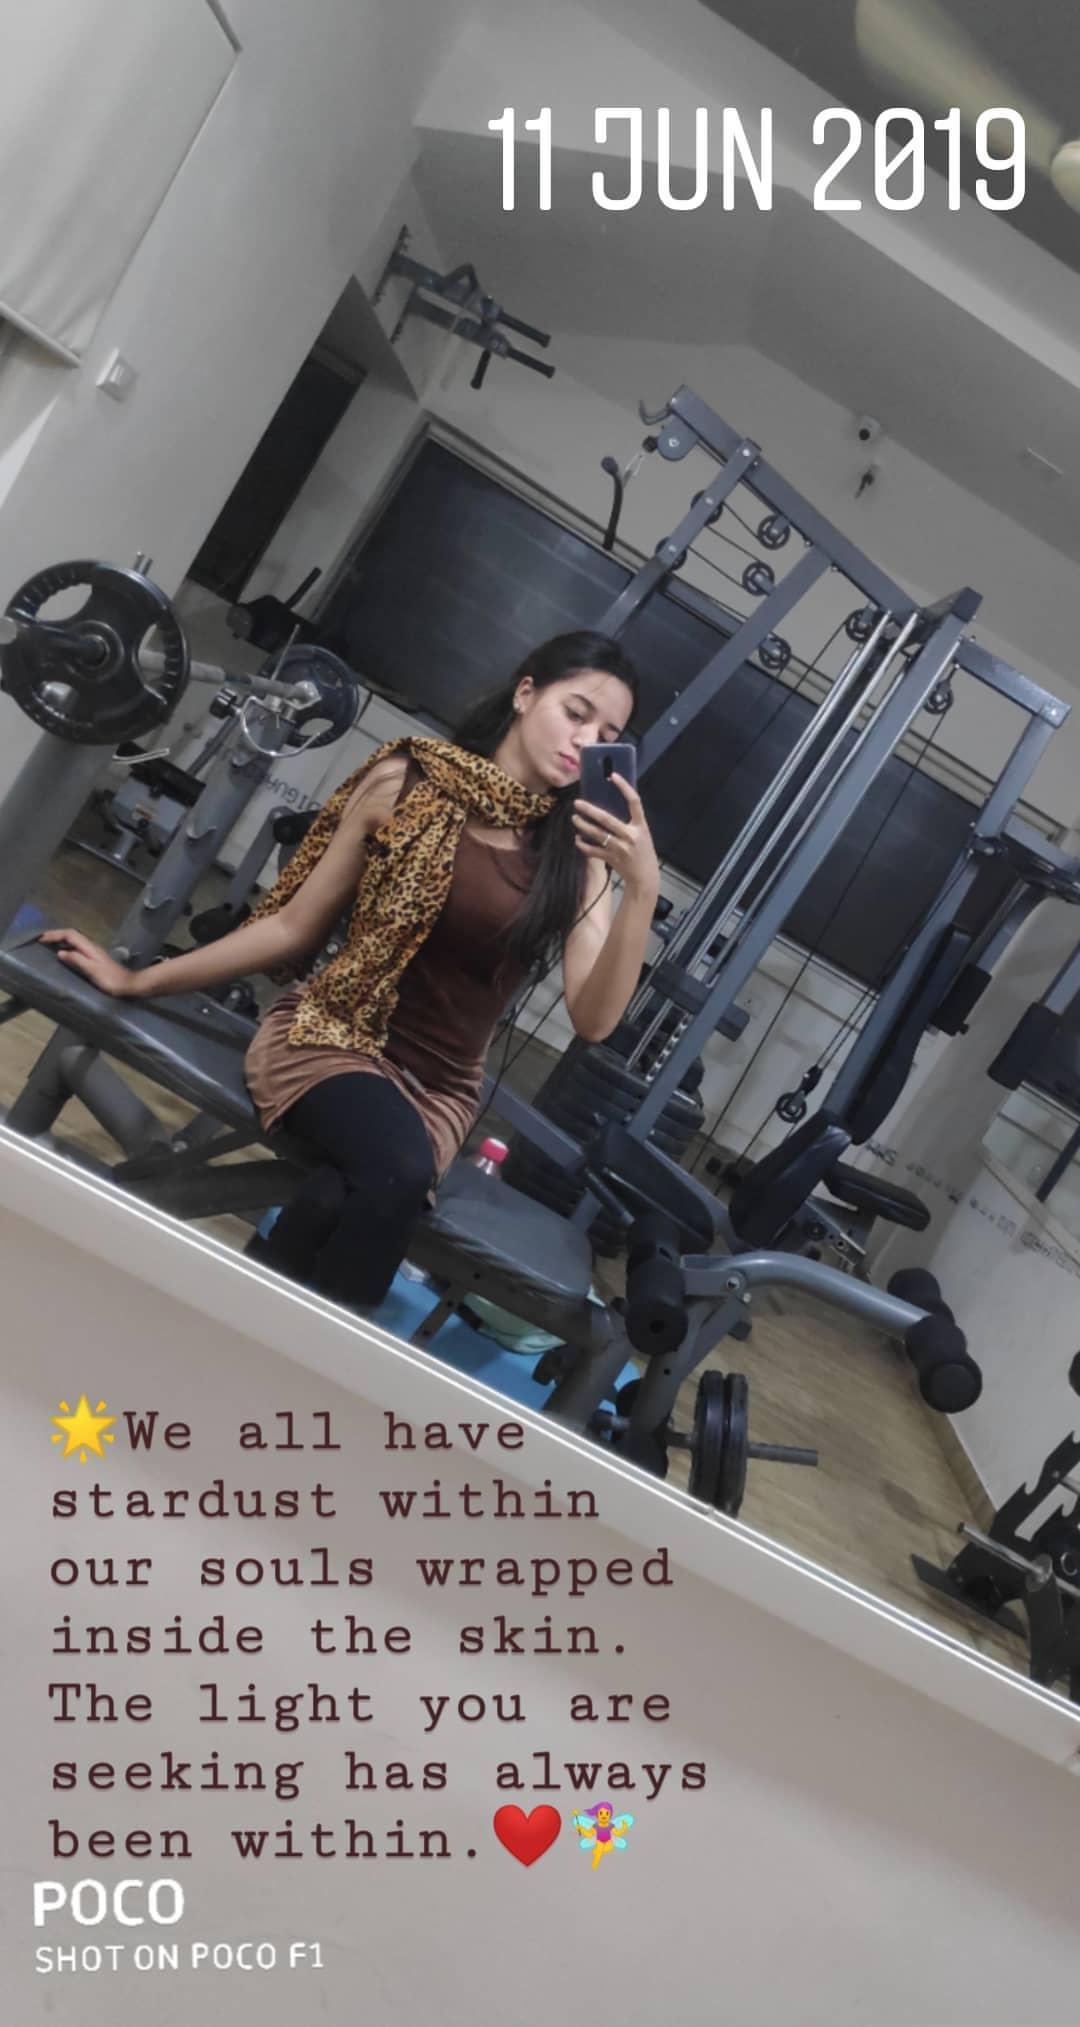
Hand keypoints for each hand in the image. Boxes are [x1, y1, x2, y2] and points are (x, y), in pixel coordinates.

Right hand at [38, 928, 139, 997]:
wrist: (127, 985)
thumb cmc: (110, 979)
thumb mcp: (92, 970)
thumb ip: (76, 959)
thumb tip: (60, 952)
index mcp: (89, 947)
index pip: (70, 934)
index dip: (55, 935)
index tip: (41, 938)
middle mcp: (91, 946)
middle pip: (71, 935)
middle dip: (56, 935)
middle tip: (41, 939)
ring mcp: (93, 952)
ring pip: (74, 941)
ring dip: (61, 940)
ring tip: (48, 944)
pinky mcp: (94, 958)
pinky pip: (77, 948)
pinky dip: (67, 947)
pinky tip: (63, 954)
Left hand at [573, 777, 659, 903]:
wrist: (645, 878)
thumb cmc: (644, 853)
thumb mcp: (643, 834)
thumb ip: (630, 823)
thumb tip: (611, 808)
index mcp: (640, 826)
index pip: (634, 802)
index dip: (624, 787)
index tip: (613, 776)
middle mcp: (630, 836)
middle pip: (607, 819)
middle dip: (590, 810)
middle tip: (577, 803)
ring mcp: (620, 848)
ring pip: (597, 834)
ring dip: (583, 826)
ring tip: (574, 819)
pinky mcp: (611, 859)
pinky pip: (593, 851)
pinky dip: (583, 845)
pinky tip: (577, 839)